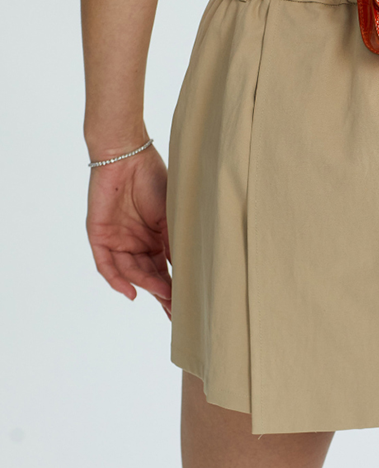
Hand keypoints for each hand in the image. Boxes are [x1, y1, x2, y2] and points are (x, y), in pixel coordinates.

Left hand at [86, 144, 171, 319]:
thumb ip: (176, 245)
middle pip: (148, 276)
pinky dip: (117, 280)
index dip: (175, 289)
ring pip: (130, 272)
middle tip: (176, 313)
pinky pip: (106, 265)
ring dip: (146, 286)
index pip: (165, 271)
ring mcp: (118, 240)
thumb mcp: (173, 217)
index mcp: (156, 238)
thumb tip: (190, 274)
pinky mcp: (100, 235)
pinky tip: (131, 293)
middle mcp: (137, 242)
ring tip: (164, 297)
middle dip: (162, 295)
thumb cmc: (155, 178)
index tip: (188, 307)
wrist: (128, 154)